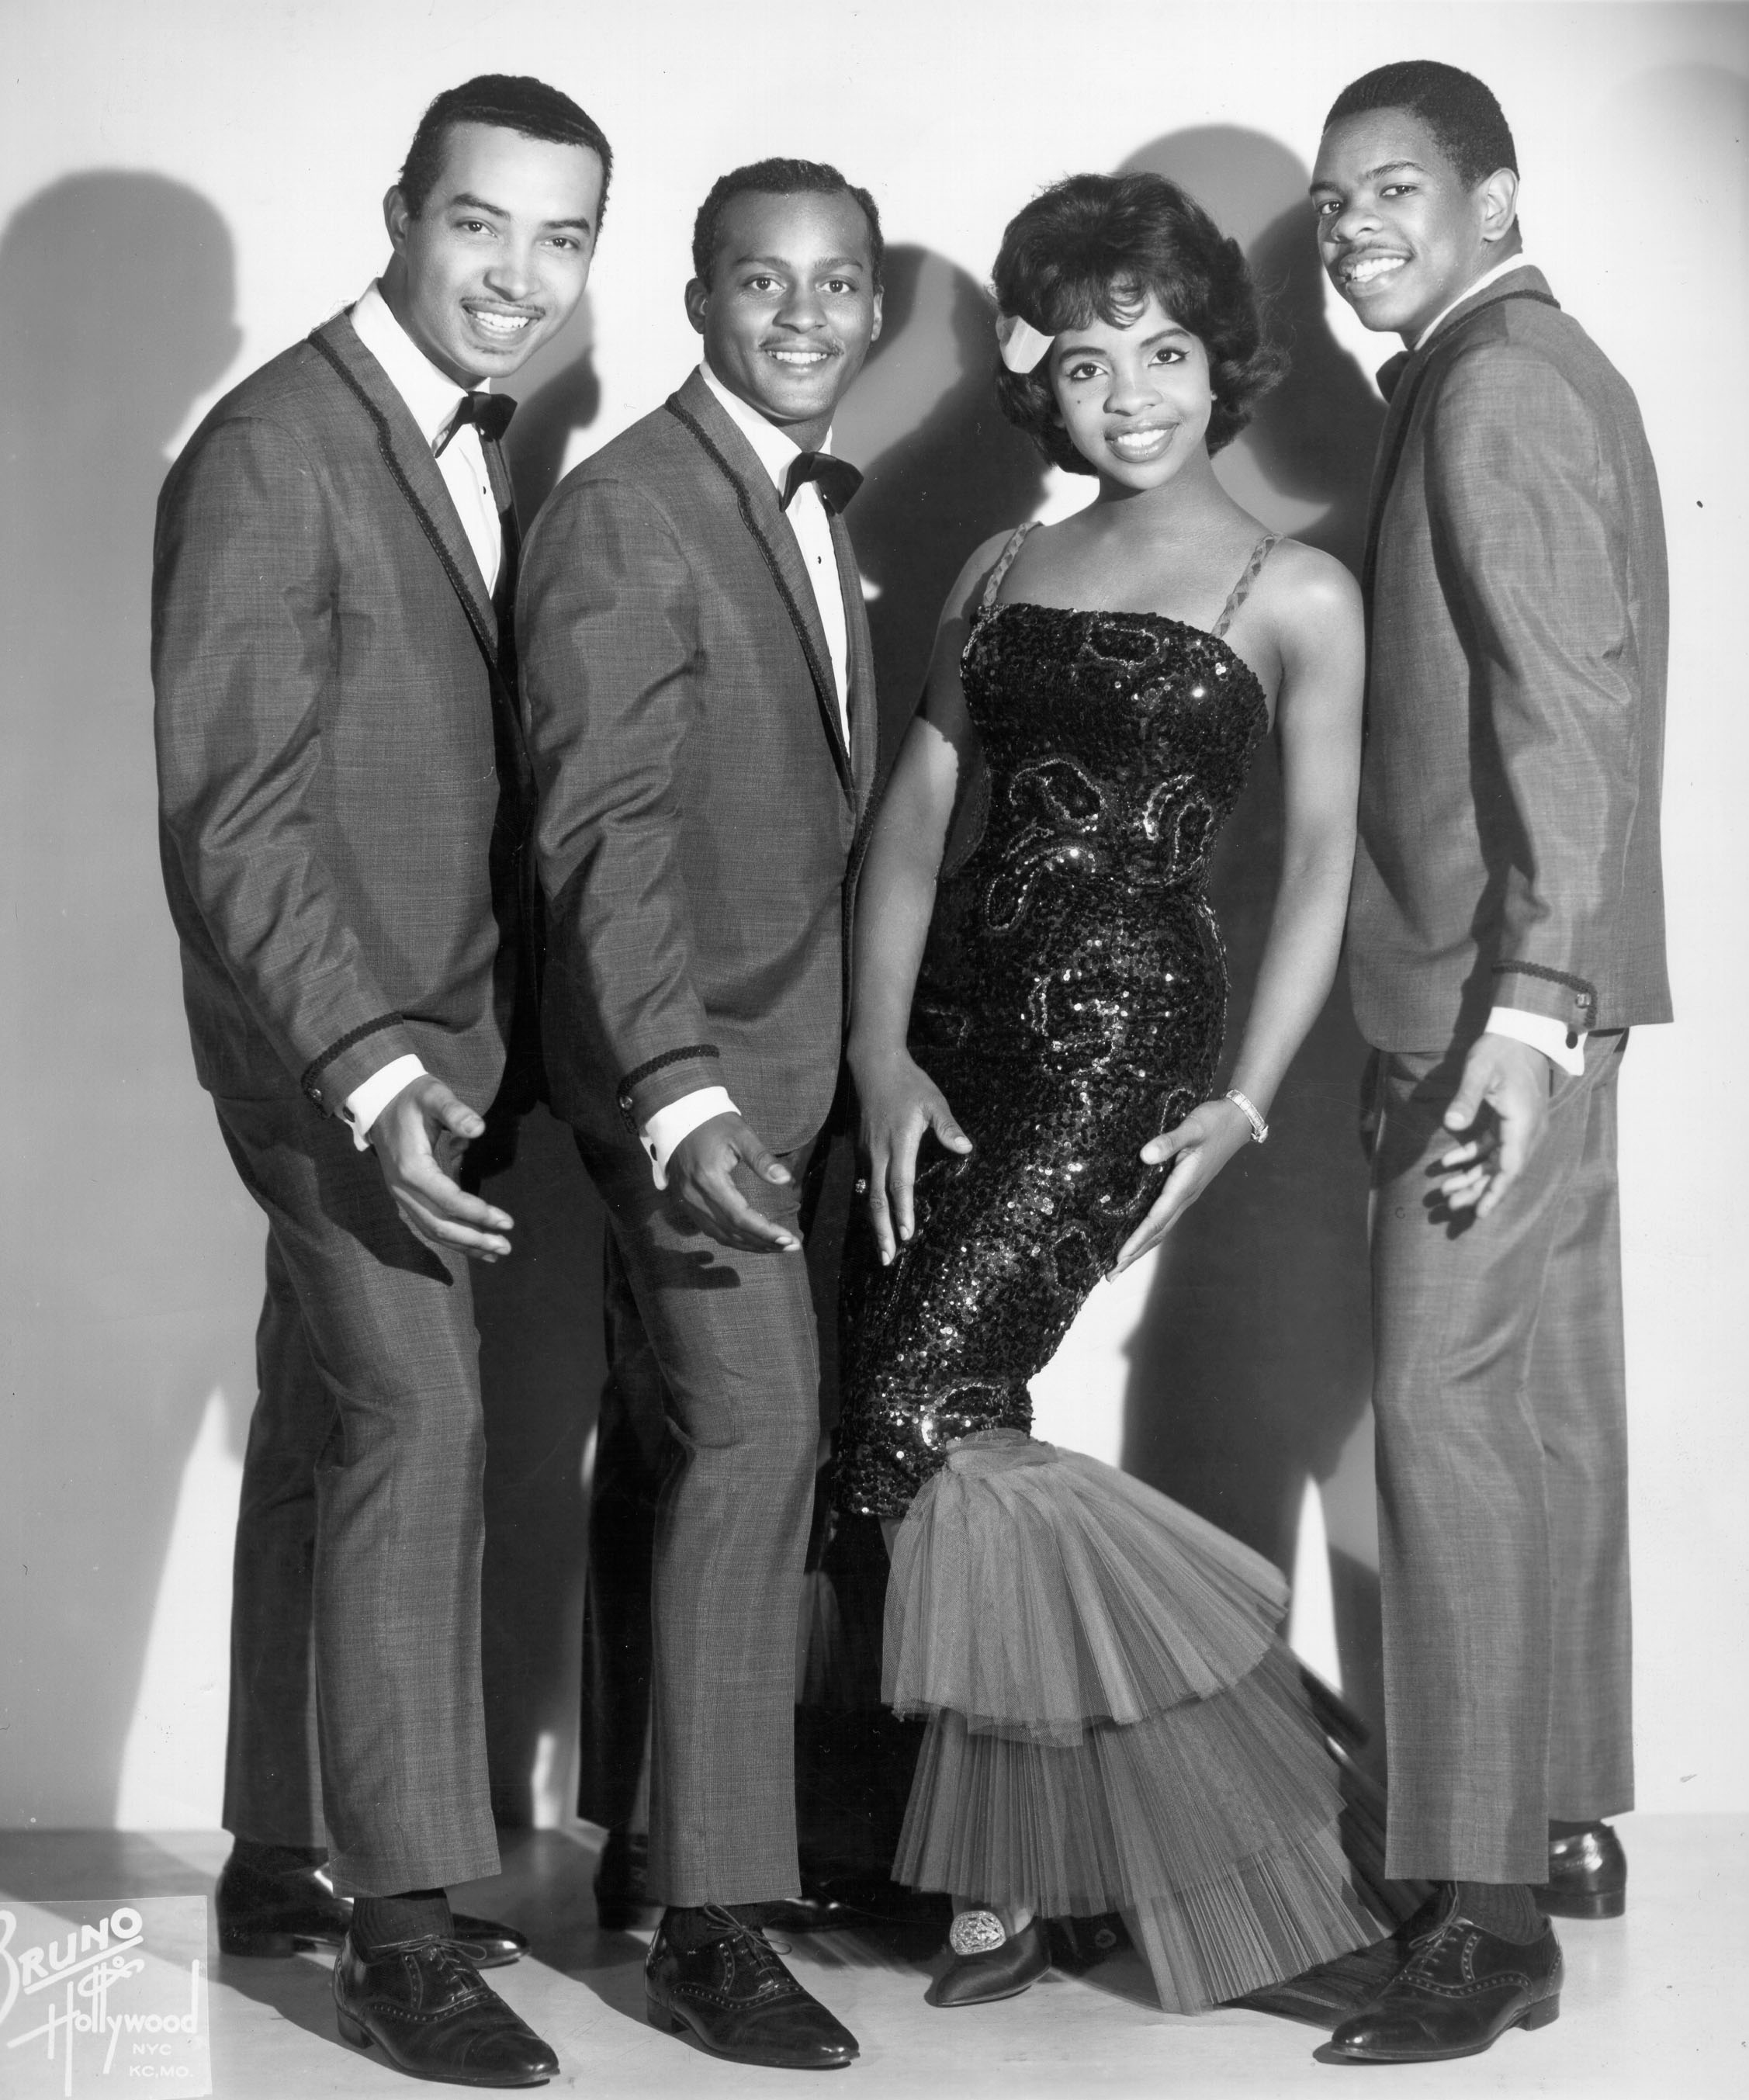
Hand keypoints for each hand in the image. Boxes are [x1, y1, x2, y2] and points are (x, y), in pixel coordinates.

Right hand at [369, 1075, 512, 1261]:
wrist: (381, 1102)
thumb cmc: (412, 1098)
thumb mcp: (433, 1095)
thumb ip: (455, 1111)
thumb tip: (479, 1129)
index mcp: (412, 1168)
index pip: (449, 1200)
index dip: (478, 1214)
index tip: (506, 1221)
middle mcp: (403, 1189)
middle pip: (440, 1224)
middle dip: (475, 1238)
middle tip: (507, 1246)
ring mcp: (401, 1197)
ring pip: (433, 1231)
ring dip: (465, 1244)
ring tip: (497, 1252)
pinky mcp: (406, 1198)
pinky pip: (428, 1226)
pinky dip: (452, 1239)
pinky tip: (475, 1247)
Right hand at [666, 1113, 800, 1252]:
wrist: (678, 1118)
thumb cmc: (713, 1123)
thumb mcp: (741, 1134)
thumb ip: (762, 1158)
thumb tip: (785, 1179)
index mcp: (710, 1179)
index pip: (741, 1217)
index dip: (765, 1232)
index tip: (788, 1239)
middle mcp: (696, 1197)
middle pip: (732, 1232)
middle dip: (763, 1243)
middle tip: (790, 1246)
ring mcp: (687, 1202)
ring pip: (720, 1235)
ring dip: (749, 1245)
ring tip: (776, 1246)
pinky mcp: (685, 1203)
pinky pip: (710, 1229)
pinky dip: (733, 1238)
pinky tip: (751, 1239)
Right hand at [853, 1047, 971, 1264]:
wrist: (873, 1065)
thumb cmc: (909, 1083)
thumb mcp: (933, 1101)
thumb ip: (947, 1126)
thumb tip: (965, 1148)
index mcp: (898, 1143)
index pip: (899, 1184)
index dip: (902, 1211)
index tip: (906, 1235)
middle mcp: (878, 1152)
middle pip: (877, 1199)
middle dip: (882, 1231)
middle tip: (887, 1259)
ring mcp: (866, 1152)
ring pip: (867, 1194)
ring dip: (875, 1222)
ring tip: (882, 1247)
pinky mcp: (861, 1149)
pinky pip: (863, 1182)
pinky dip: (868, 1203)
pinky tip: (873, 1217)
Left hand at [1112, 1098, 1253, 1273]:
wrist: (1237, 1121)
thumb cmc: (1214, 1122)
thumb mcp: (1191, 1127)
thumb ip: (1169, 1141)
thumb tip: (1145, 1155)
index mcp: (1184, 1185)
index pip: (1156, 1220)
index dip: (1136, 1240)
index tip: (1119, 1257)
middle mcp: (1185, 1196)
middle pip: (1157, 1233)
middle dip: (1134, 1255)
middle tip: (1111, 1276)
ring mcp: (1186, 1195)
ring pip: (1161, 1229)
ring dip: (1140, 1249)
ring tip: (1119, 1266)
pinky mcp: (1185, 1189)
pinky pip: (1164, 1218)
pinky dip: (1149, 1233)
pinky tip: (1138, 1237)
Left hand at [1434, 1032, 1553, 1216]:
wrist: (1523, 1031)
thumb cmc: (1501, 1049)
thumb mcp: (1479, 1071)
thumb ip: (1466, 1098)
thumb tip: (1450, 1124)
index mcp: (1523, 1123)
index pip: (1510, 1168)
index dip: (1495, 1192)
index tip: (1480, 1214)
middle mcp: (1526, 1130)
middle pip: (1502, 1170)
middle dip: (1477, 1189)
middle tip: (1449, 1204)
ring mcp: (1520, 1126)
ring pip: (1496, 1160)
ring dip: (1473, 1176)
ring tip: (1446, 1191)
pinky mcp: (1511, 1119)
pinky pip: (1493, 1145)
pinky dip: (1472, 1155)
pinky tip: (1448, 1162)